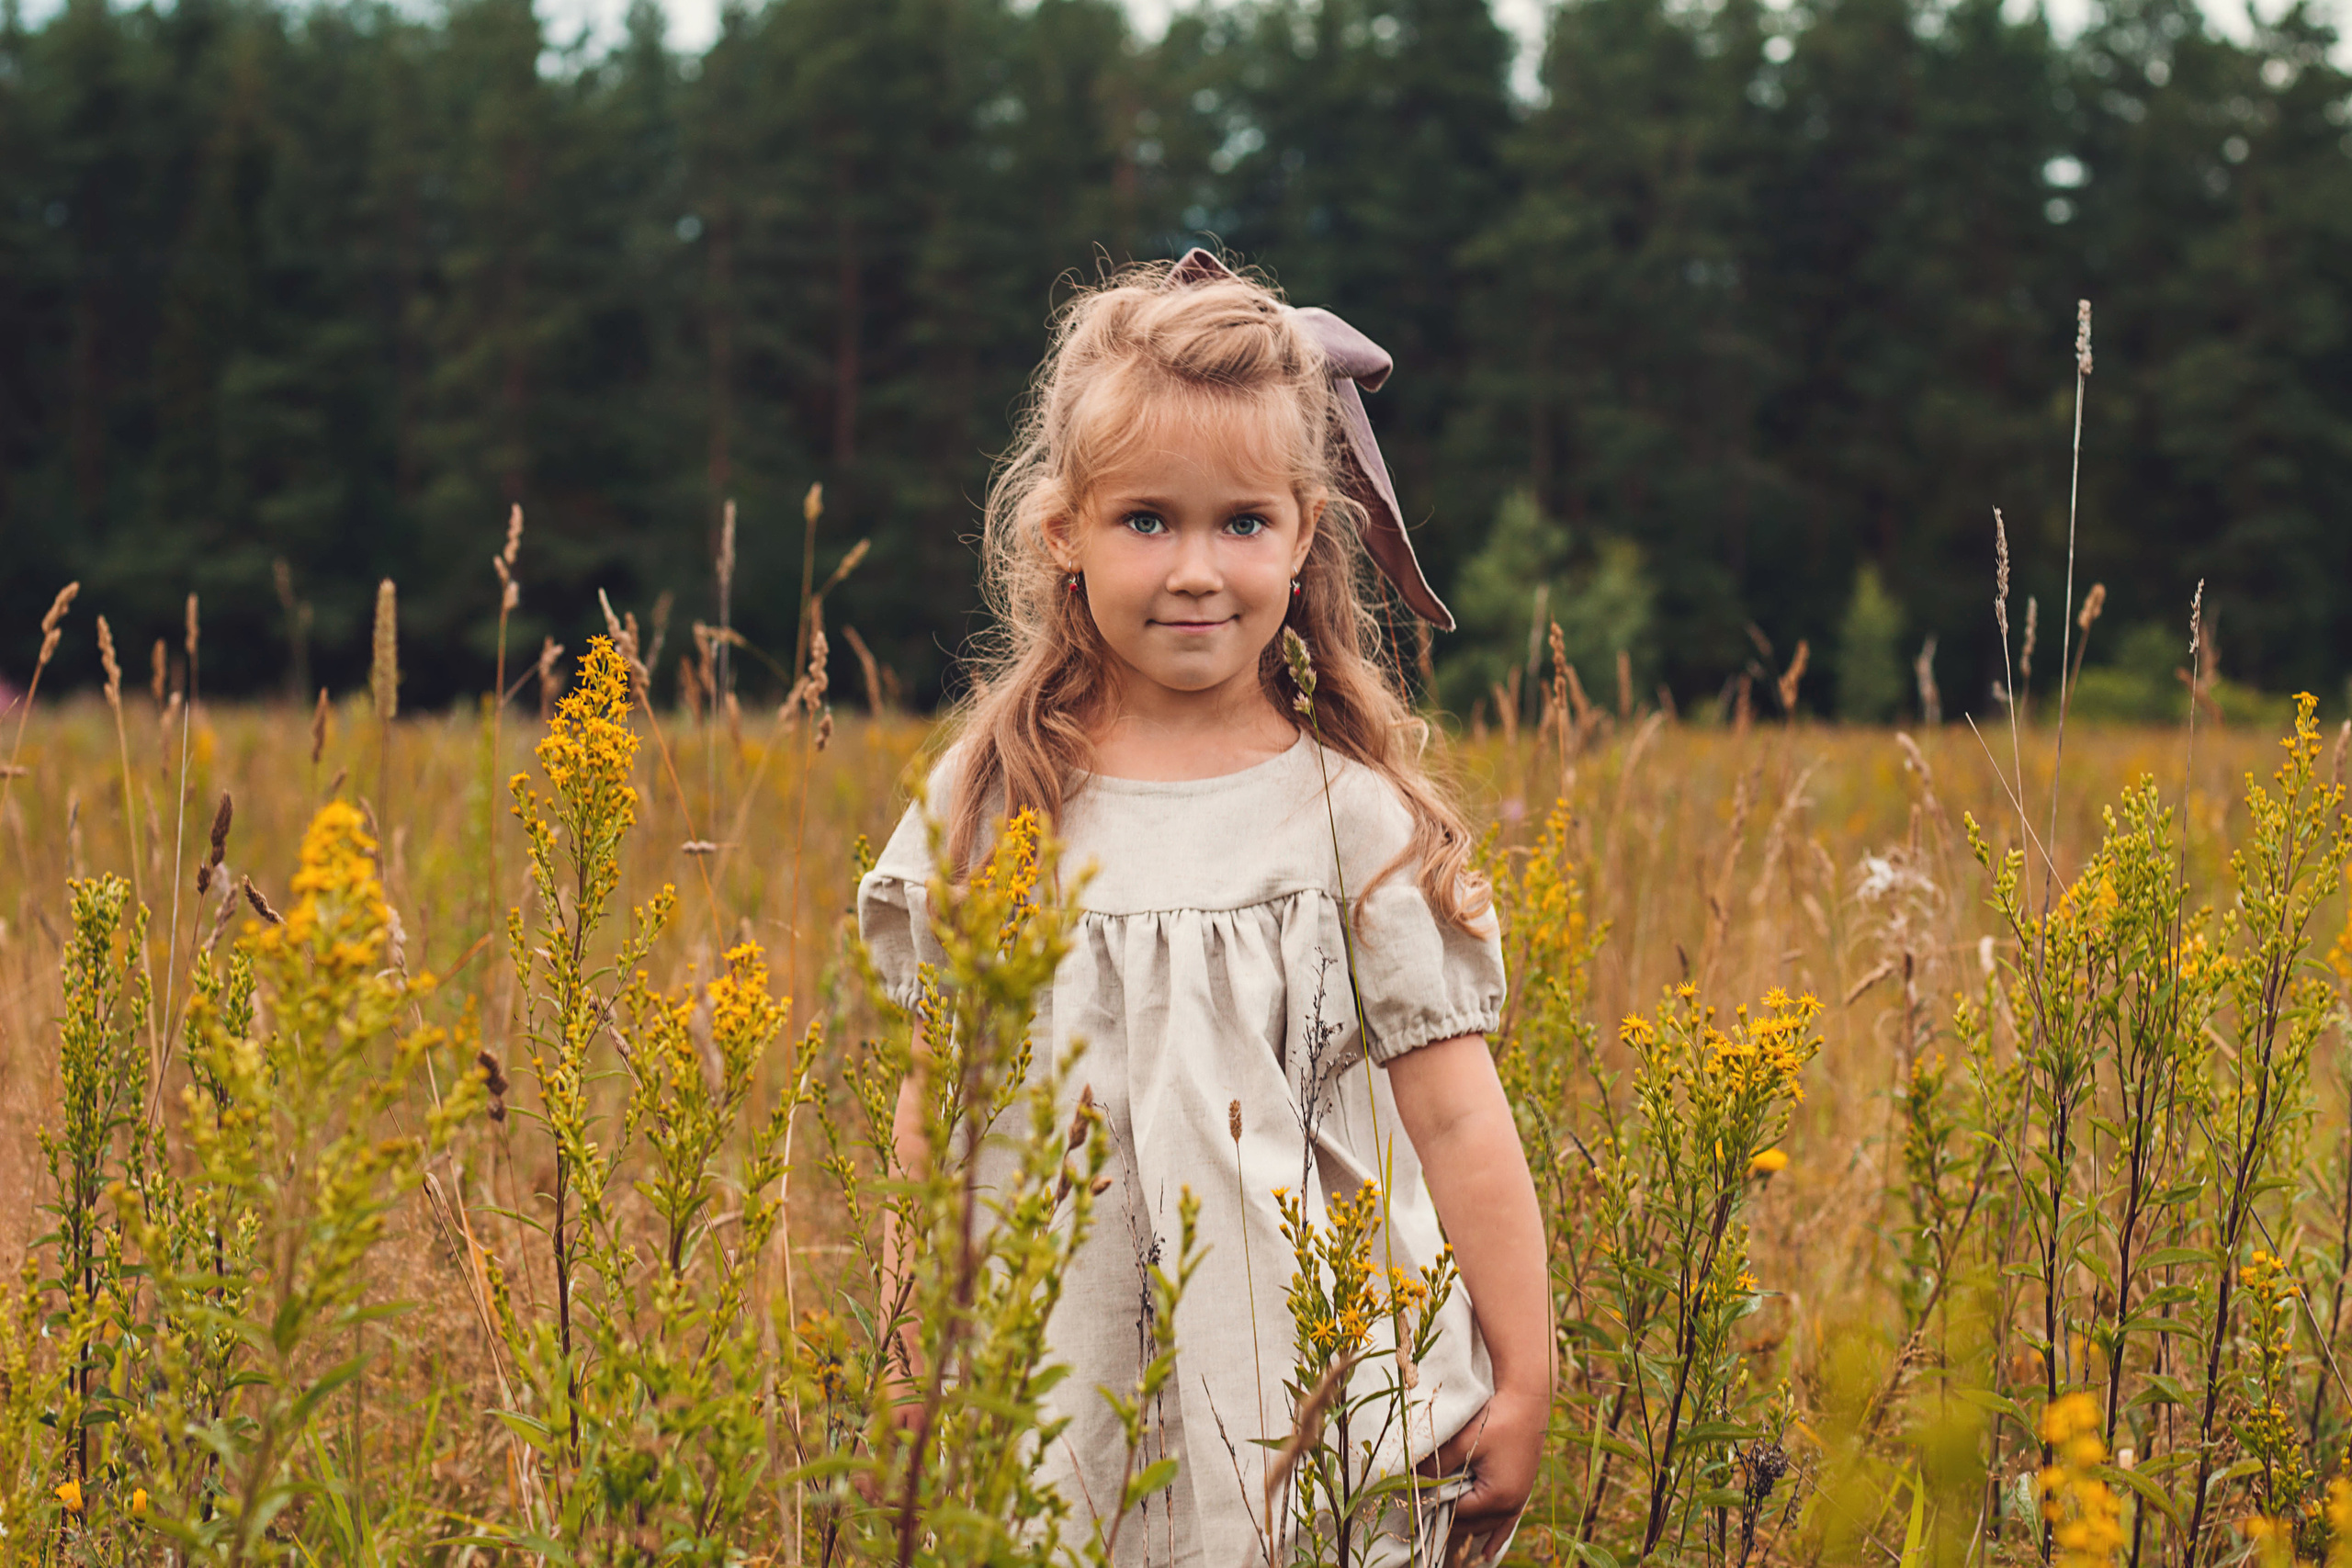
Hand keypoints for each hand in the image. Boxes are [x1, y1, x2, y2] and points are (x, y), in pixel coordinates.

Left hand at [1427, 1385, 1545, 1566]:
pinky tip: (1487, 1553)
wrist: (1528, 1401)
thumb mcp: (1463, 1441)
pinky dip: (1495, 1536)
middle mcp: (1510, 1504)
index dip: (1433, 1508)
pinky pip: (1506, 1523)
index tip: (1412, 1508)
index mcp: (1496, 1496)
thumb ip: (1437, 1462)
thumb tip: (1411, 1477)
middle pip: (1471, 1523)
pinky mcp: (1521, 1490)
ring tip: (1442, 1539)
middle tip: (1420, 1522)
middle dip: (1446, 1522)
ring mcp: (1518, 1499)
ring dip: (1466, 1529)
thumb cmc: (1496, 1419)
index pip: (1456, 1513)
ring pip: (1486, 1525)